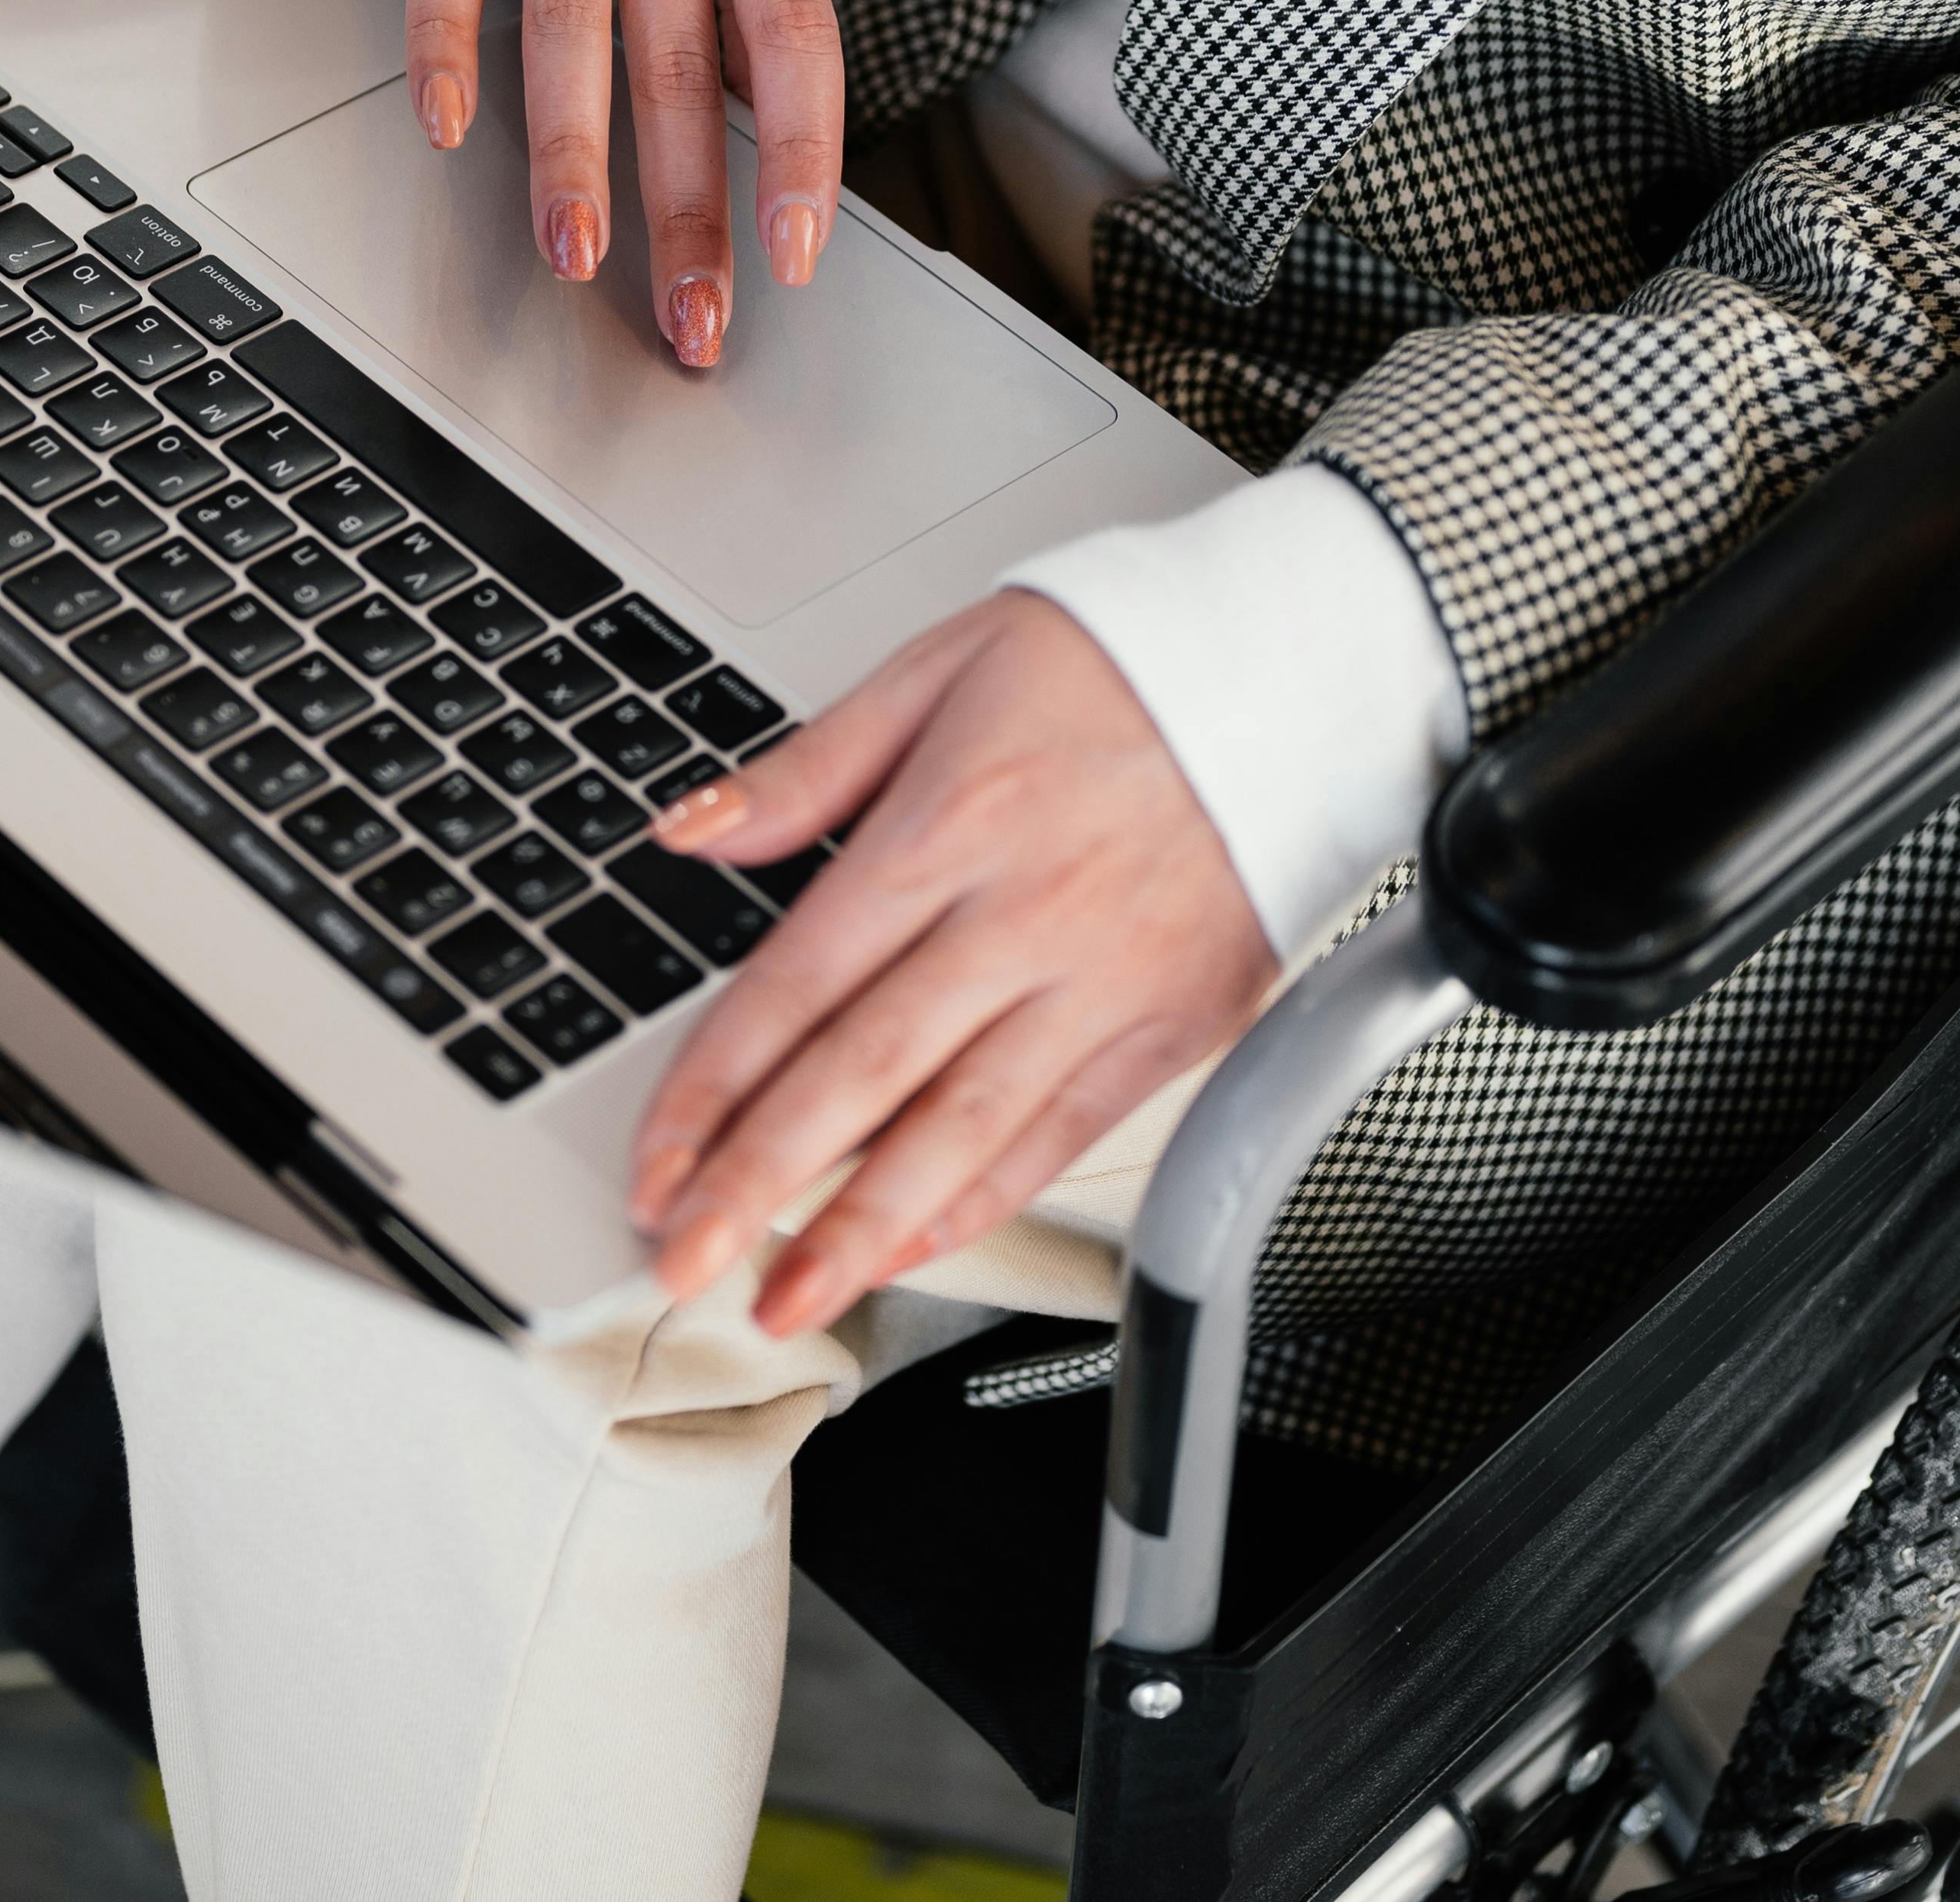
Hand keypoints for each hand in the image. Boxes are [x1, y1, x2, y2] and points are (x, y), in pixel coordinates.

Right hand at [408, 0, 840, 367]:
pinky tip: (452, 125)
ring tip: (577, 254)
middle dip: (686, 205)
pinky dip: (447, 46)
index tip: (791, 254)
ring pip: (569, 27)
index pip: (793, 36)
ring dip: (572, 157)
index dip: (797, 153)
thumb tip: (769, 125)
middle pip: (680, 61)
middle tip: (692, 312)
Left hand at [630, 594, 1278, 1335]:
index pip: (798, 985)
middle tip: (683, 1266)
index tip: (656, 1163)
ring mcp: (1104, 982)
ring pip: (962, 1131)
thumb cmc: (1122, 659)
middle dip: (759, 1187)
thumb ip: (811, 766)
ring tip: (786, 1300)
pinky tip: (915, 1245)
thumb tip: (690, 833)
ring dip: (862, 1230)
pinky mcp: (1175, 1023)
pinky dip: (985, 1199)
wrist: (1303, 666)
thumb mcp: (943, 663)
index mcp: (951, 825)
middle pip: (864, 1076)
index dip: (712, 1089)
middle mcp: (1024, 916)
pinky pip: (1065, 1135)